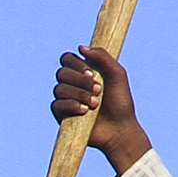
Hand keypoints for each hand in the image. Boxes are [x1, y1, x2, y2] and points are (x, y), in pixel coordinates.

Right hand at [53, 45, 150, 175]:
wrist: (120, 128)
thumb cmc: (121, 101)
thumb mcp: (117, 74)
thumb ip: (102, 57)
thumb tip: (81, 47)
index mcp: (83, 72)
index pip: (67, 59)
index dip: (75, 63)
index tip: (90, 72)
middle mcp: (73, 84)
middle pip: (62, 73)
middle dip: (80, 81)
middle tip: (98, 89)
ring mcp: (66, 99)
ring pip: (59, 89)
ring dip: (79, 94)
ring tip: (95, 104)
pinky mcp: (62, 115)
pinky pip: (56, 105)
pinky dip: (71, 106)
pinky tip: (85, 111)